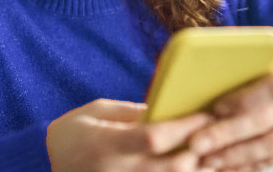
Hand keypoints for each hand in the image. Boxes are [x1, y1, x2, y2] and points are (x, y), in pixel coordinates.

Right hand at [46, 98, 215, 171]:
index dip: (185, 126)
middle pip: (172, 167)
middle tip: (224, 135)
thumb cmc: (72, 134)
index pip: (154, 137)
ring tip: (227, 158)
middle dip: (201, 152)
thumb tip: (171, 109)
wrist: (45, 165)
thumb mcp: (96, 112)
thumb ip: (132, 112)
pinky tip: (207, 171)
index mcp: (106, 145)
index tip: (207, 113)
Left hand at [188, 37, 272, 171]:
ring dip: (237, 156)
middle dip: (228, 135)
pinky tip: (229, 165)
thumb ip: (247, 57)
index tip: (214, 108)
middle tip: (197, 144)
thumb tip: (202, 67)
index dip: (243, 100)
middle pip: (267, 122)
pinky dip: (253, 163)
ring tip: (208, 158)